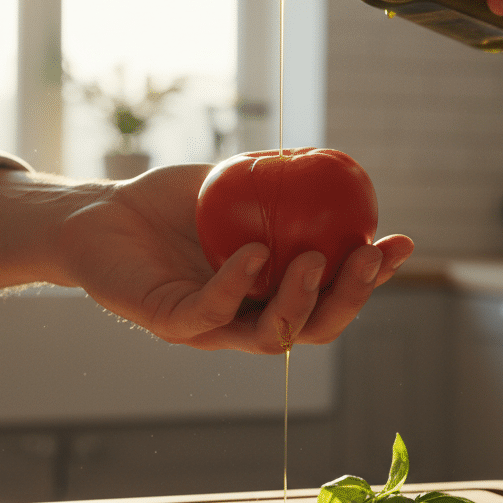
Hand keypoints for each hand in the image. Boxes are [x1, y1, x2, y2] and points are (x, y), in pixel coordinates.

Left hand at [60, 164, 413, 353]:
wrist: (101, 212)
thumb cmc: (171, 202)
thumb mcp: (234, 185)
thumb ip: (280, 185)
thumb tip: (336, 165)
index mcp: (271, 291)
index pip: (331, 295)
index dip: (371, 277)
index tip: (400, 242)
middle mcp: (247, 317)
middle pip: (313, 327)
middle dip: (350, 298)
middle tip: (368, 259)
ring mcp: (210, 326)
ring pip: (271, 336)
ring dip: (302, 302)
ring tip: (319, 260)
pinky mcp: (169, 322)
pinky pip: (210, 314)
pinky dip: (236, 286)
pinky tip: (254, 254)